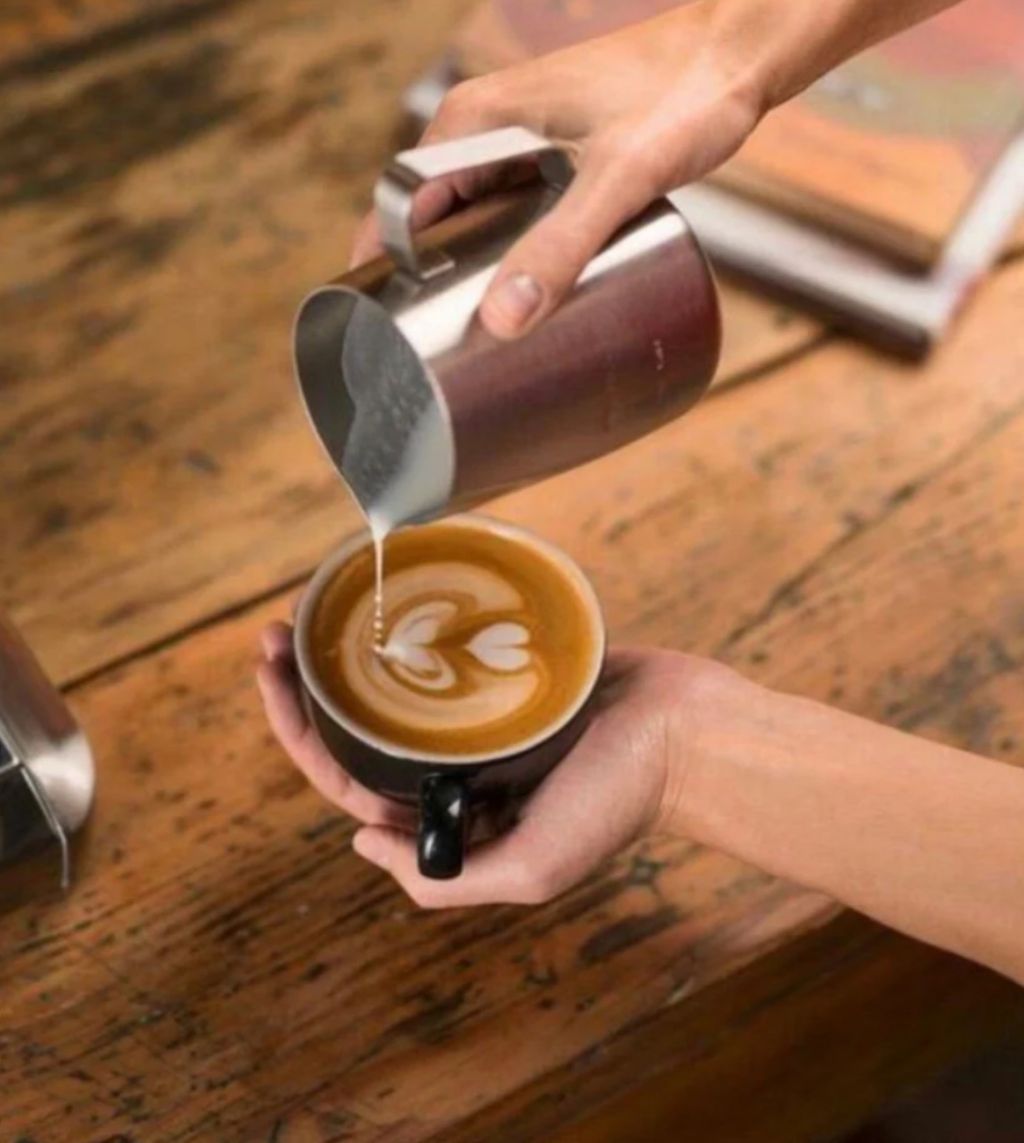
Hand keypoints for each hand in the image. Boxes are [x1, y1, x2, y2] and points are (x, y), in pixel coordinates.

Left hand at [257, 622, 731, 907]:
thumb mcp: (533, 870)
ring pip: (390, 684)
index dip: (300, 734)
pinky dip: (406, 625)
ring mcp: (475, 713)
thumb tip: (360, 846)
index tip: (275, 678)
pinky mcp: (504, 668)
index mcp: (446, 812)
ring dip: (342, 650)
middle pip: (356, 727)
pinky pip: (442, 646)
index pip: (349, 780)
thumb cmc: (617, 804)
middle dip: (304, 686)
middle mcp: (450, 763)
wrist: (685, 733)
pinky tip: (376, 596)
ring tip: (305, 606)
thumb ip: (448, 879)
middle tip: (271, 634)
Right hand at [348, 0, 959, 339]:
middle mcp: (484, 130)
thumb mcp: (616, 179)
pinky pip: (512, 218)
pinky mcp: (554, 161)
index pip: (397, 203)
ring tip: (476, 340)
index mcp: (472, 122)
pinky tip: (526, 299)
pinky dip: (510, 258)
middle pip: (432, 220)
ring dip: (472, 275)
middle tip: (438, 351)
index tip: (384, 327)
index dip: (384, 266)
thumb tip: (503, 321)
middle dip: (429, 283)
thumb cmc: (680, 93)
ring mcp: (519, 145)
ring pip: (474, 223)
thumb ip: (562, 247)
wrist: (739, 55)